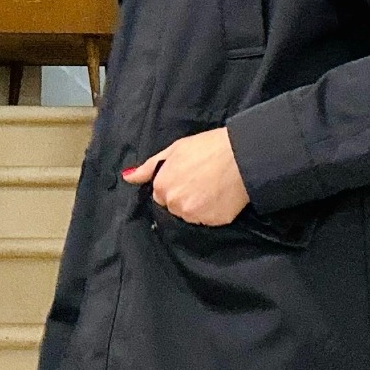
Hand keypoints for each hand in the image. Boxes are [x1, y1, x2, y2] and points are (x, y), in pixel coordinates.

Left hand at [122, 128, 249, 224]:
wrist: (242, 155)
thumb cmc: (208, 147)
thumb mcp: (175, 149)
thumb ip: (149, 167)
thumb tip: (127, 177)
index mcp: (162, 186)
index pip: (160, 195)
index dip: (174, 185)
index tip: (188, 176)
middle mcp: (174, 204)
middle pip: (174, 207)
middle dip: (184, 198)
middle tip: (202, 181)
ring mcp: (193, 215)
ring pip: (190, 216)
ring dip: (198, 206)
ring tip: (212, 188)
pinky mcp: (212, 222)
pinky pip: (208, 221)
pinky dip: (213, 212)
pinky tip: (221, 196)